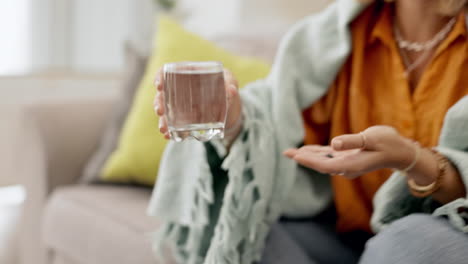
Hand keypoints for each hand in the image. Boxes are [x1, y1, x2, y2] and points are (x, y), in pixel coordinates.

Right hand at [153, 68, 242, 140]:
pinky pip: (173, 124)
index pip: (168, 72)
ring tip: (163, 128)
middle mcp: (180, 90)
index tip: (159, 86)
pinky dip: (170, 130)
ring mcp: (180, 105)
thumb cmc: (227, 87)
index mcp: (188, 75)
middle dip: (158, 102)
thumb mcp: (230, 82)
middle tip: (160, 111)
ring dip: (162, 120)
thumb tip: (230, 89)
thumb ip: (230, 82)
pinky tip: (168, 136)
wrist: (231, 108)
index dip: (160, 77)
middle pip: (163, 93)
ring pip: (165, 111)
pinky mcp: (183, 119)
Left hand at [283, 126, 416, 177]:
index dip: (309, 160)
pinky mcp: (348, 158)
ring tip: (291, 152)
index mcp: (350, 164)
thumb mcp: (371, 138)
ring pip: (322, 161)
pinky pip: (328, 157)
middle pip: (320, 164)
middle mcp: (346, 167)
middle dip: (302, 158)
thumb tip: (333, 144)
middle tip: (285, 152)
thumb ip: (352, 142)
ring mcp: (347, 164)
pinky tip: (307, 149)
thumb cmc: (388, 143)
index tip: (295, 155)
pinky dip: (317, 153)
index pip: (324, 165)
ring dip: (307, 156)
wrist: (400, 151)